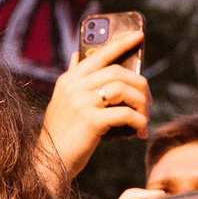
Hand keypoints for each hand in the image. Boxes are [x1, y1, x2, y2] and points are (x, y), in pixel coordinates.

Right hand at [40, 25, 149, 178]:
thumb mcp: (63, 102)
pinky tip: (140, 131)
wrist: (49, 163)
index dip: (121, 43)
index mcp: (69, 80)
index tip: (139, 36)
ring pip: (123, 90)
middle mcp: (73, 87)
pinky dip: (138, 122)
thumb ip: (73, 79)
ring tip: (145, 117)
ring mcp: (81, 103)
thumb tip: (76, 54)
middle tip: (148, 99)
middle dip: (140, 84)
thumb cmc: (62, 134)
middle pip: (117, 72)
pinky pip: (125, 114)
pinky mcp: (91, 121)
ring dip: (141, 103)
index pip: (99, 54)